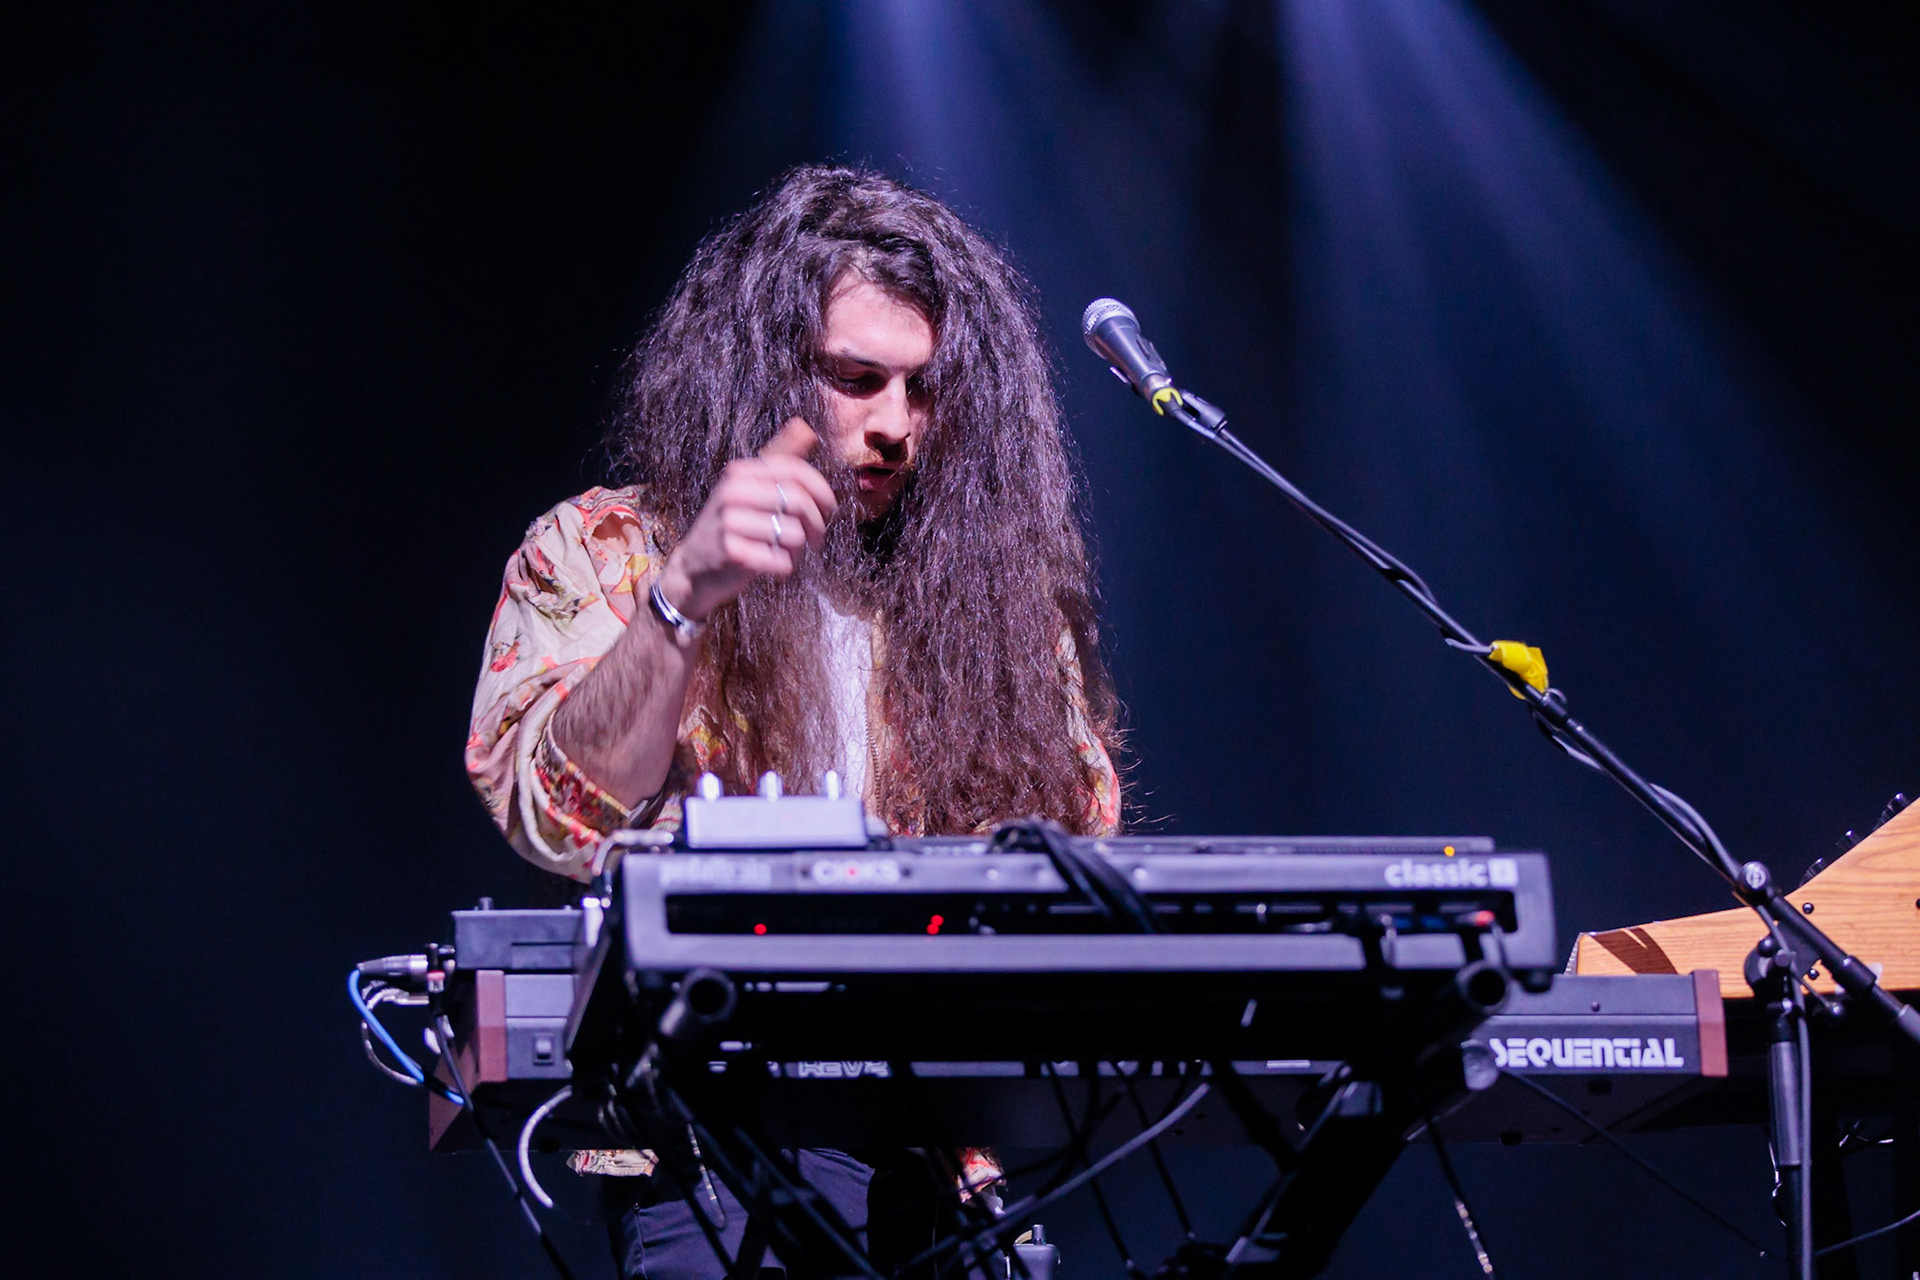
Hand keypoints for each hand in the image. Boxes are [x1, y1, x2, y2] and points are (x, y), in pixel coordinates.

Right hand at [657, 417, 838, 620]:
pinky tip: (773, 565)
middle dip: (817, 524)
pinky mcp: (732, 553)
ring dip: (799, 549)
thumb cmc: (732, 525)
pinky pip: (782, 560)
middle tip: (816, 539)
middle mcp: (732, 493)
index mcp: (740, 473)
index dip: (823, 492)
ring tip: (785, 551)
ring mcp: (729, 523)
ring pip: (794, 534)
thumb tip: (805, 427)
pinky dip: (785, 566)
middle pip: (800, 502)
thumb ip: (779, 459)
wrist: (693, 569)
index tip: (829, 511)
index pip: (797, 471)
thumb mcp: (749, 487)